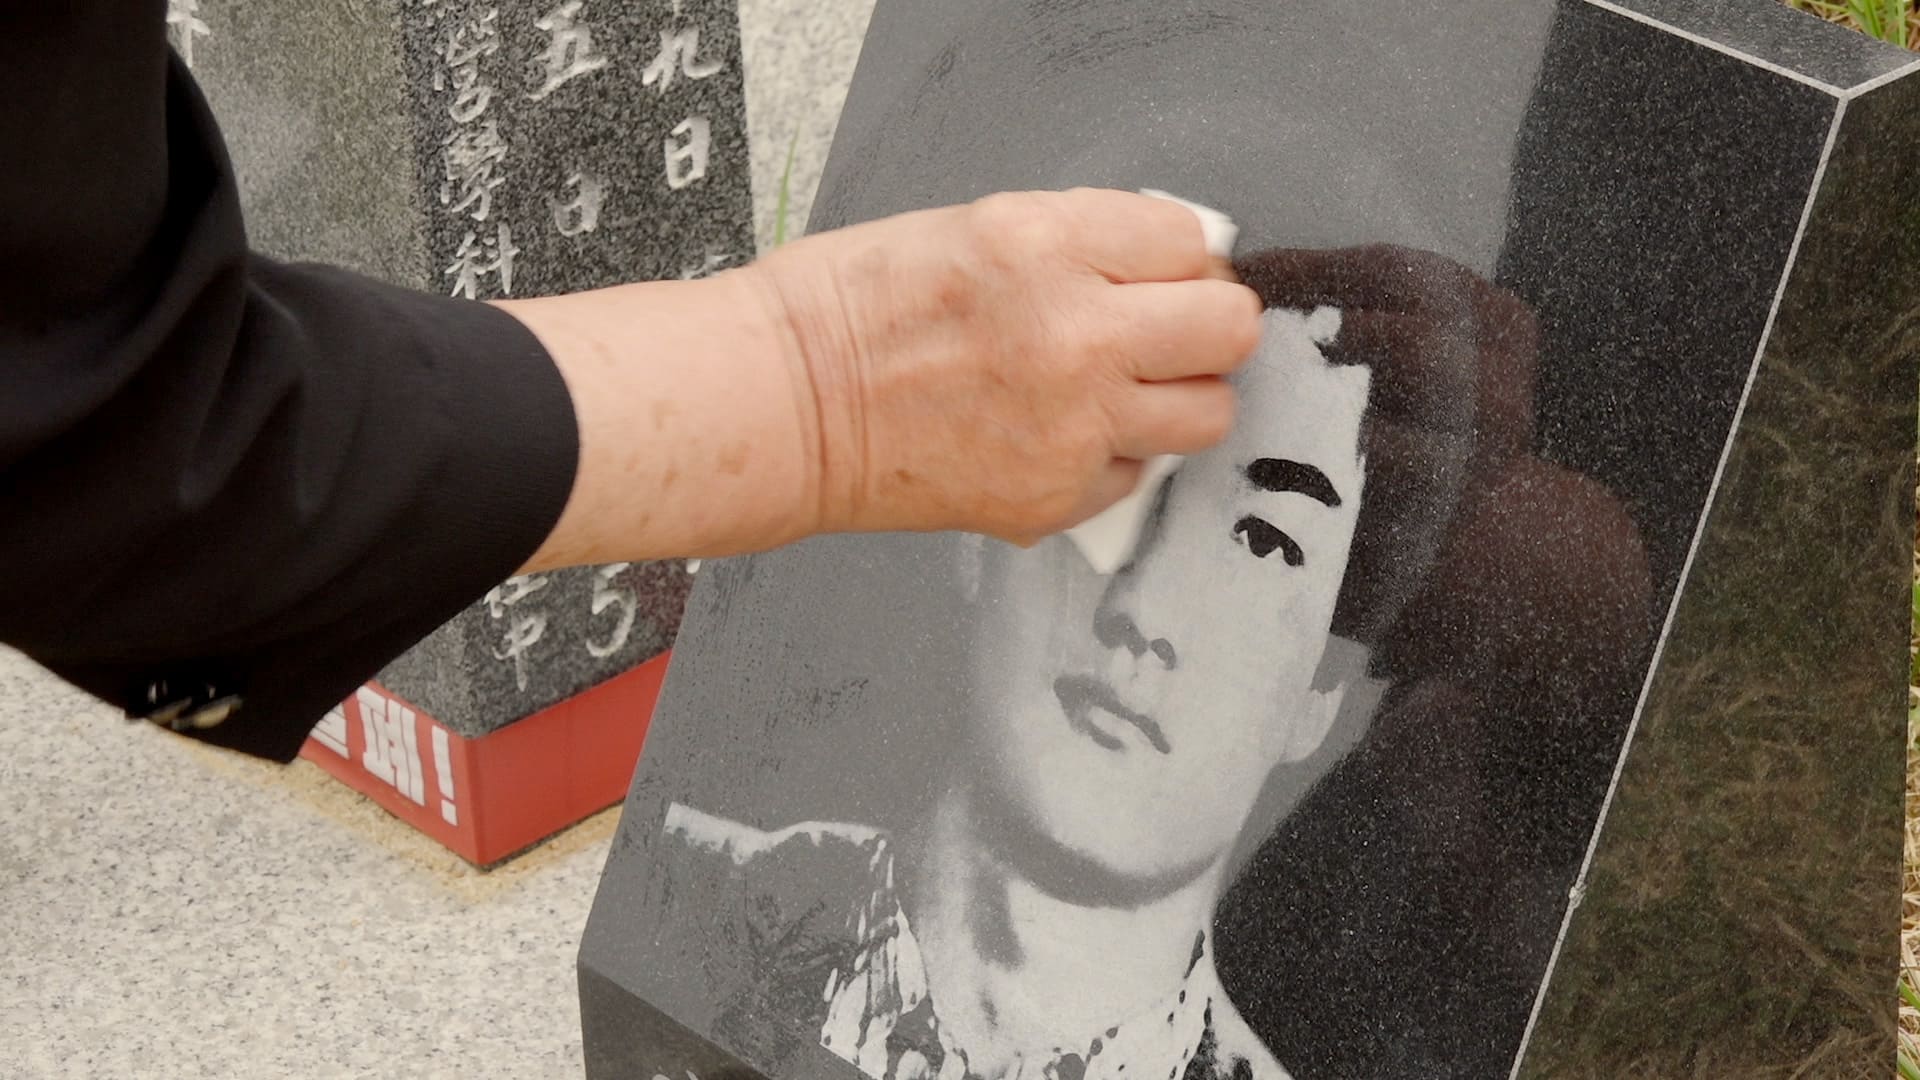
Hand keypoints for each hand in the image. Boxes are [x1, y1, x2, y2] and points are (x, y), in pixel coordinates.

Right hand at [746, 188, 1261, 544]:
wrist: (785, 407)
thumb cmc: (855, 308)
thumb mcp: (976, 224)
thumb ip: (1079, 240)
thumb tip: (1163, 264)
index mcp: (1048, 244)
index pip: (1191, 242)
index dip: (1176, 258)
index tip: (1154, 274)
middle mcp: (1077, 335)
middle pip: (1228, 328)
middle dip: (1203, 324)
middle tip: (1164, 331)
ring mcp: (1073, 426)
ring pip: (1209, 414)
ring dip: (1177, 397)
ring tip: (1122, 391)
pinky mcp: (1056, 498)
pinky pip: (1140, 474)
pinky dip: (1113, 458)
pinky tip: (1058, 436)